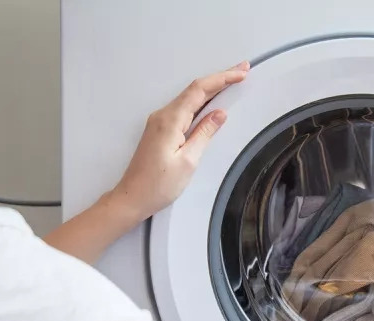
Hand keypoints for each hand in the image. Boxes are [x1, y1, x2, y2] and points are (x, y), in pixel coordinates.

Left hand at [106, 61, 249, 222]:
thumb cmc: (157, 185)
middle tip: (241, 71)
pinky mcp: (160, 129)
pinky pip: (183, 108)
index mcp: (170, 121)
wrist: (132, 198)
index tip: (240, 73)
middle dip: (219, 79)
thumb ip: (204, 133)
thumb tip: (218, 115)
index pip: (199, 91)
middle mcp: (162, 116)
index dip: (222, 79)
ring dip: (211, 88)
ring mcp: (159, 122)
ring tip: (231, 82)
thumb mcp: (189, 161)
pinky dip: (200, 101)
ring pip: (189, 98)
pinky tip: (211, 102)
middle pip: (194, 89)